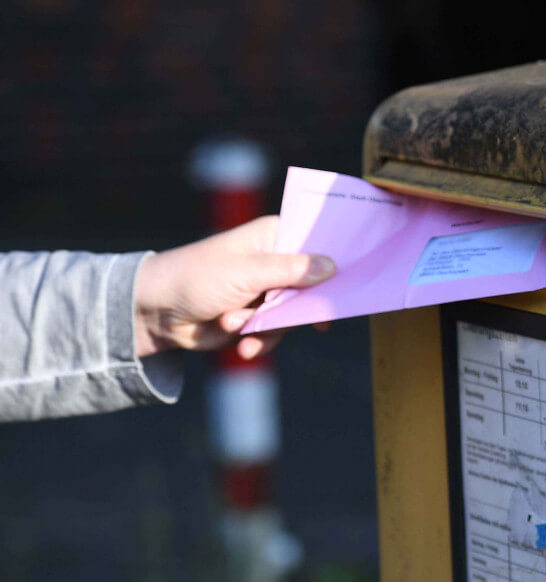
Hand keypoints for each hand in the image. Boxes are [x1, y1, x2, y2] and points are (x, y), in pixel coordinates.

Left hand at [134, 215, 335, 359]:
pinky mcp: (258, 317)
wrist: (156, 313)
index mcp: (274, 237)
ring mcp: (268, 291)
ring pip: (295, 315)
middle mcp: (276, 262)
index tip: (353, 281)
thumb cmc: (196, 278)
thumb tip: (332, 266)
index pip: (318, 243)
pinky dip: (258, 341)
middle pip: (313, 286)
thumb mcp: (247, 272)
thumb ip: (291, 270)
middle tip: (303, 320)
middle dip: (294, 308)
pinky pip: (278, 334)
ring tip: (235, 324)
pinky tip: (240, 344)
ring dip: (267, 327)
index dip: (336, 261)